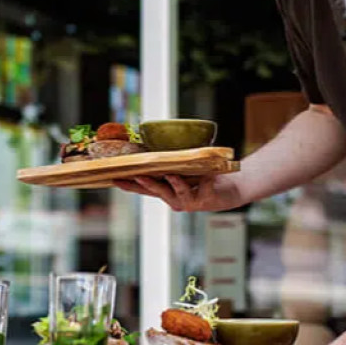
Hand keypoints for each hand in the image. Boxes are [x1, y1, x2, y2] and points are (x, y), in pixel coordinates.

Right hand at [111, 173, 241, 212]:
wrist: (231, 189)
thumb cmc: (205, 177)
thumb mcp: (186, 169)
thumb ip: (172, 163)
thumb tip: (156, 142)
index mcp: (167, 192)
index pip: (144, 189)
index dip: (129, 185)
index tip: (114, 179)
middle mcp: (175, 200)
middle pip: (157, 191)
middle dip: (145, 183)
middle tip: (134, 176)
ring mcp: (190, 202)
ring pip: (178, 191)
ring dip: (173, 183)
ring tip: (170, 174)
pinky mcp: (207, 200)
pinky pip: (204, 188)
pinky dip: (205, 180)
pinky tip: (208, 174)